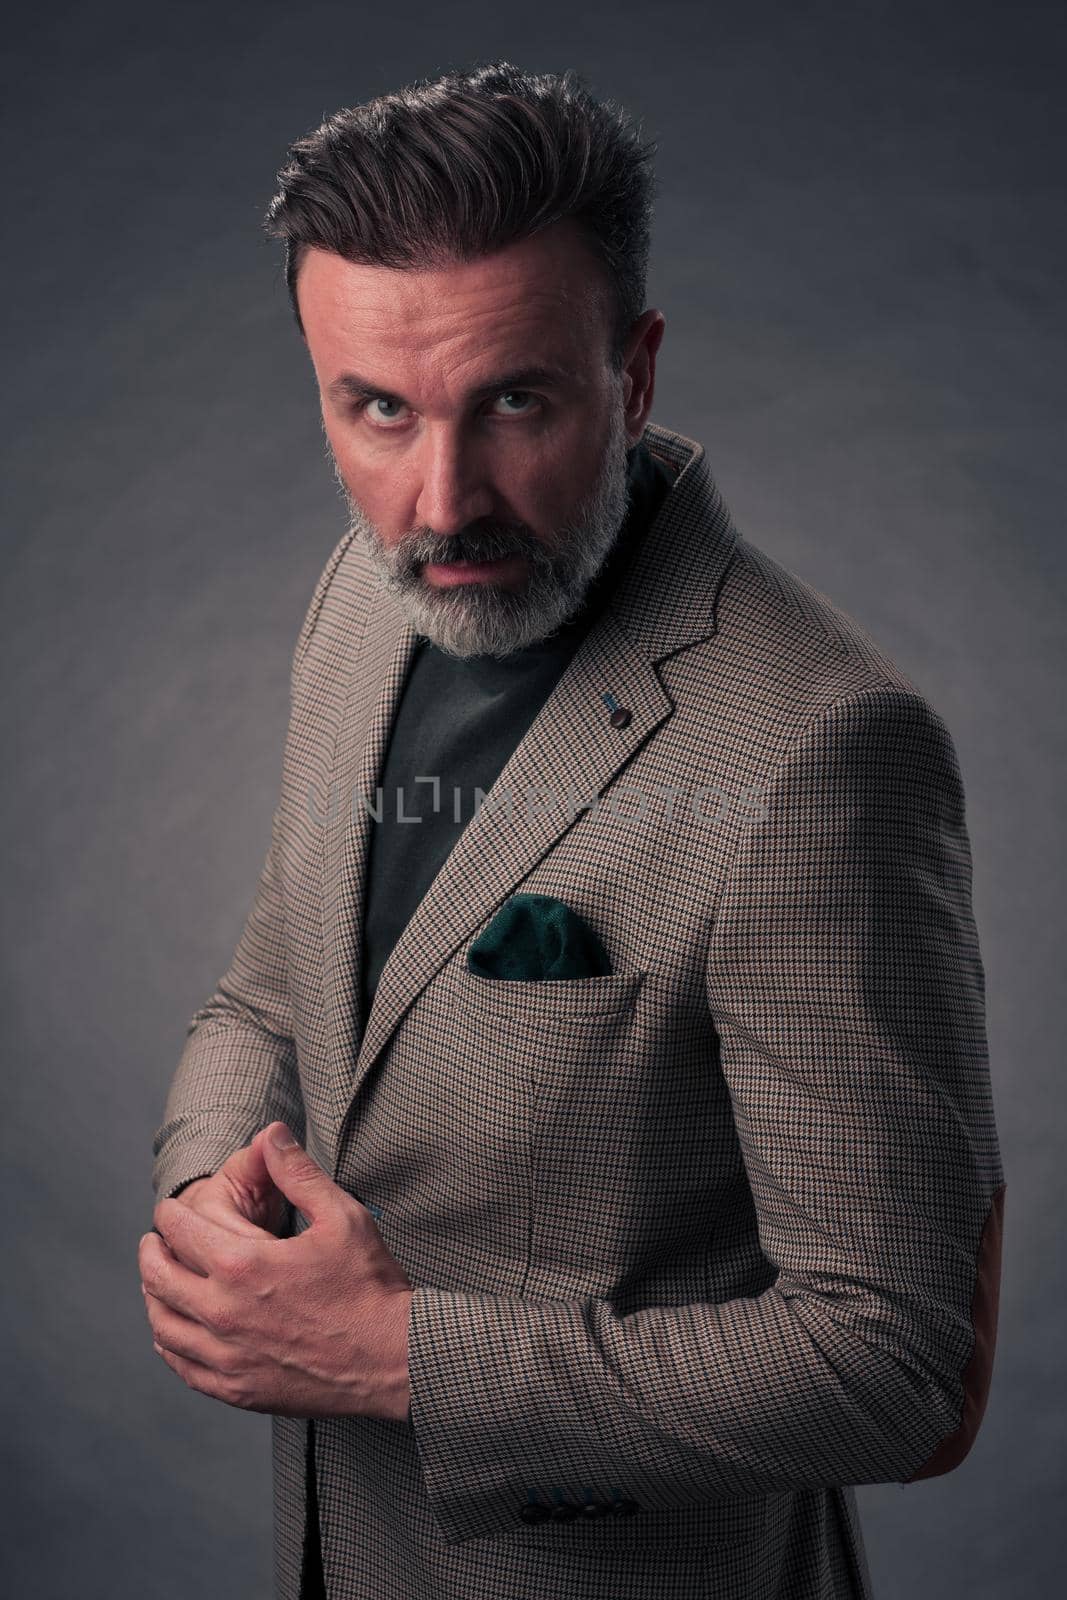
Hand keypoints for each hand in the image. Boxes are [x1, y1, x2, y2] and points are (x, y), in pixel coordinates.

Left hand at [140, 1122, 413, 1421]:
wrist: (392, 1358)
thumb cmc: (370, 1286)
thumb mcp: (342, 1216)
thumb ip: (298, 1172)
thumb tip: (271, 1135)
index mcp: (243, 1264)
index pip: (179, 1230)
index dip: (169, 1214)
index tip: (170, 1209)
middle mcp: (223, 1312)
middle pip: (158, 1277)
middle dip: (152, 1251)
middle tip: (155, 1240)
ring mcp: (227, 1356)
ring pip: (163, 1324)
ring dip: (153, 1296)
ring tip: (159, 1280)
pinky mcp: (236, 1389)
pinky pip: (182, 1366)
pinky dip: (169, 1343)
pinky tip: (174, 1331)